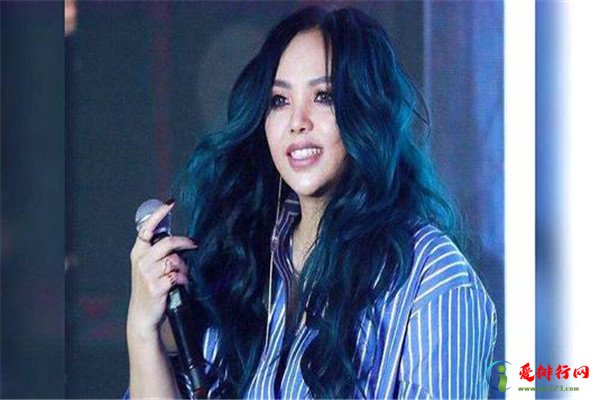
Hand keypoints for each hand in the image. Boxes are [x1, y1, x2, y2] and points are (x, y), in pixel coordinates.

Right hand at [127, 201, 196, 340]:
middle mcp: (141, 261)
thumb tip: (180, 240)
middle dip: (184, 242)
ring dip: (183, 268)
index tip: (170, 203)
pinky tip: (180, 285)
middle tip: (194, 244)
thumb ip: (159, 252)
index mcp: (138, 252)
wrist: (143, 314)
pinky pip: (178, 276)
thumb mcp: (148, 267)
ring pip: (175, 261)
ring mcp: (148, 274)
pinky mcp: (157, 287)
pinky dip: (183, 280)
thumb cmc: (150, 287)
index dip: (159, 214)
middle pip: (168, 243)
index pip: (146, 229)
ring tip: (181, 276)